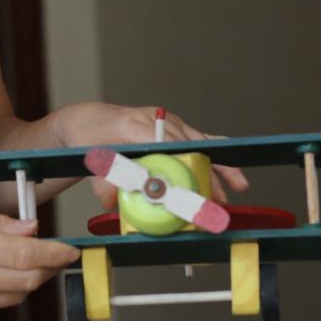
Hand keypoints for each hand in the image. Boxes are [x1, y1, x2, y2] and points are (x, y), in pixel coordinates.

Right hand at [0, 207, 79, 320]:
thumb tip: (32, 230)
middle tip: (54, 255)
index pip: (30, 256)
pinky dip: (4, 289)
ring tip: (25, 262)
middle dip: (48, 268)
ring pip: (16, 295)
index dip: (57, 254)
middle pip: (29, 279)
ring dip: (28, 280)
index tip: (71, 251)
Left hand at [53, 102, 250, 209]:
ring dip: (217, 167)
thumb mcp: (91, 161)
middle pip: (190, 146)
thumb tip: (112, 201)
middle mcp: (154, 119)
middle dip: (209, 172)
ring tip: (232, 189)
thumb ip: (102, 181)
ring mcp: (166, 122)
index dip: (182, 168)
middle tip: (220, 197)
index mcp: (134, 125)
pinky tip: (229, 173)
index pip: (165, 146)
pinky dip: (213, 157)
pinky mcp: (172, 127)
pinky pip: (198, 140)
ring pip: (200, 143)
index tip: (194, 190)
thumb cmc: (89, 138)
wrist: (87, 122)